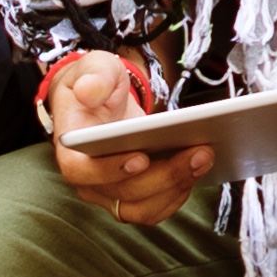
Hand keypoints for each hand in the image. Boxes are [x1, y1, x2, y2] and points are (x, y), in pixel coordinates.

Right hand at [45, 50, 216, 227]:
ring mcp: (110, 193)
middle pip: (123, 193)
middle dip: (165, 176)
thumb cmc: (98, 85)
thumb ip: (94, 75)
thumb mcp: (95, 68)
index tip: (141, 158)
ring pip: (143, 208)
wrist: (103, 100)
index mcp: (71, 150)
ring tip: (205, 158)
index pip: (80, 171)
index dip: (110, 170)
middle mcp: (87, 180)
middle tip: (200, 151)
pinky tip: (201, 168)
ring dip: (177, 188)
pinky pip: (157, 208)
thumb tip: (89, 90)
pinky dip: (180, 193)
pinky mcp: (133, 197)